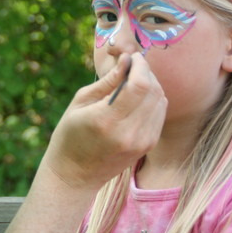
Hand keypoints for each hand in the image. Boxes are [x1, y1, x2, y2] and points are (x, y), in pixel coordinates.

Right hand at [42, 54, 165, 192]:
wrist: (76, 175)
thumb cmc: (70, 135)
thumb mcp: (80, 103)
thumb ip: (107, 81)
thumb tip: (127, 59)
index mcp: (107, 120)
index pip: (139, 85)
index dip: (140, 65)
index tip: (131, 57)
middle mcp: (129, 132)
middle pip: (153, 91)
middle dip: (146, 72)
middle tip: (132, 65)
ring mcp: (142, 141)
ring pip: (160, 100)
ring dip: (151, 84)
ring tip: (133, 80)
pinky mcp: (148, 145)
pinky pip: (160, 113)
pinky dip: (153, 99)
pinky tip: (138, 97)